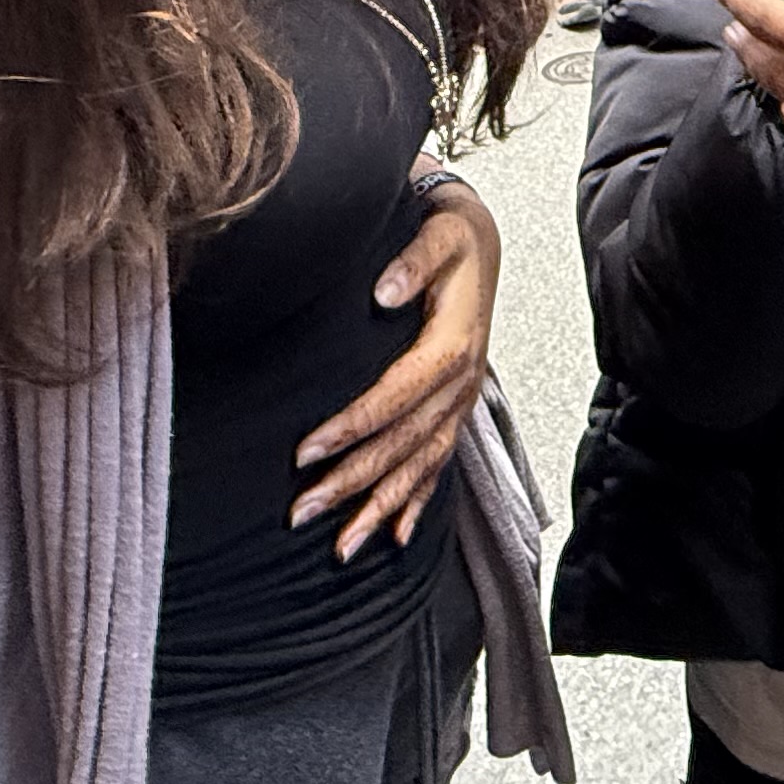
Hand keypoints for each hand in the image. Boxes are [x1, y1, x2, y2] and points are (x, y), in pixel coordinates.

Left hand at [293, 182, 498, 556]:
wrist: (481, 243)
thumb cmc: (452, 239)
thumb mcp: (440, 236)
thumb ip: (413, 261)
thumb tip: (383, 291)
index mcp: (453, 348)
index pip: (395, 398)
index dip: (351, 428)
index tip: (305, 452)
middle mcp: (460, 385)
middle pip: (402, 446)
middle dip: (352, 484)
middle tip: (301, 513)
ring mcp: (460, 404)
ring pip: (419, 468)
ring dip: (379, 509)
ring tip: (342, 548)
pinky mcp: (456, 411)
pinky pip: (438, 466)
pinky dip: (416, 504)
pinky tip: (395, 536)